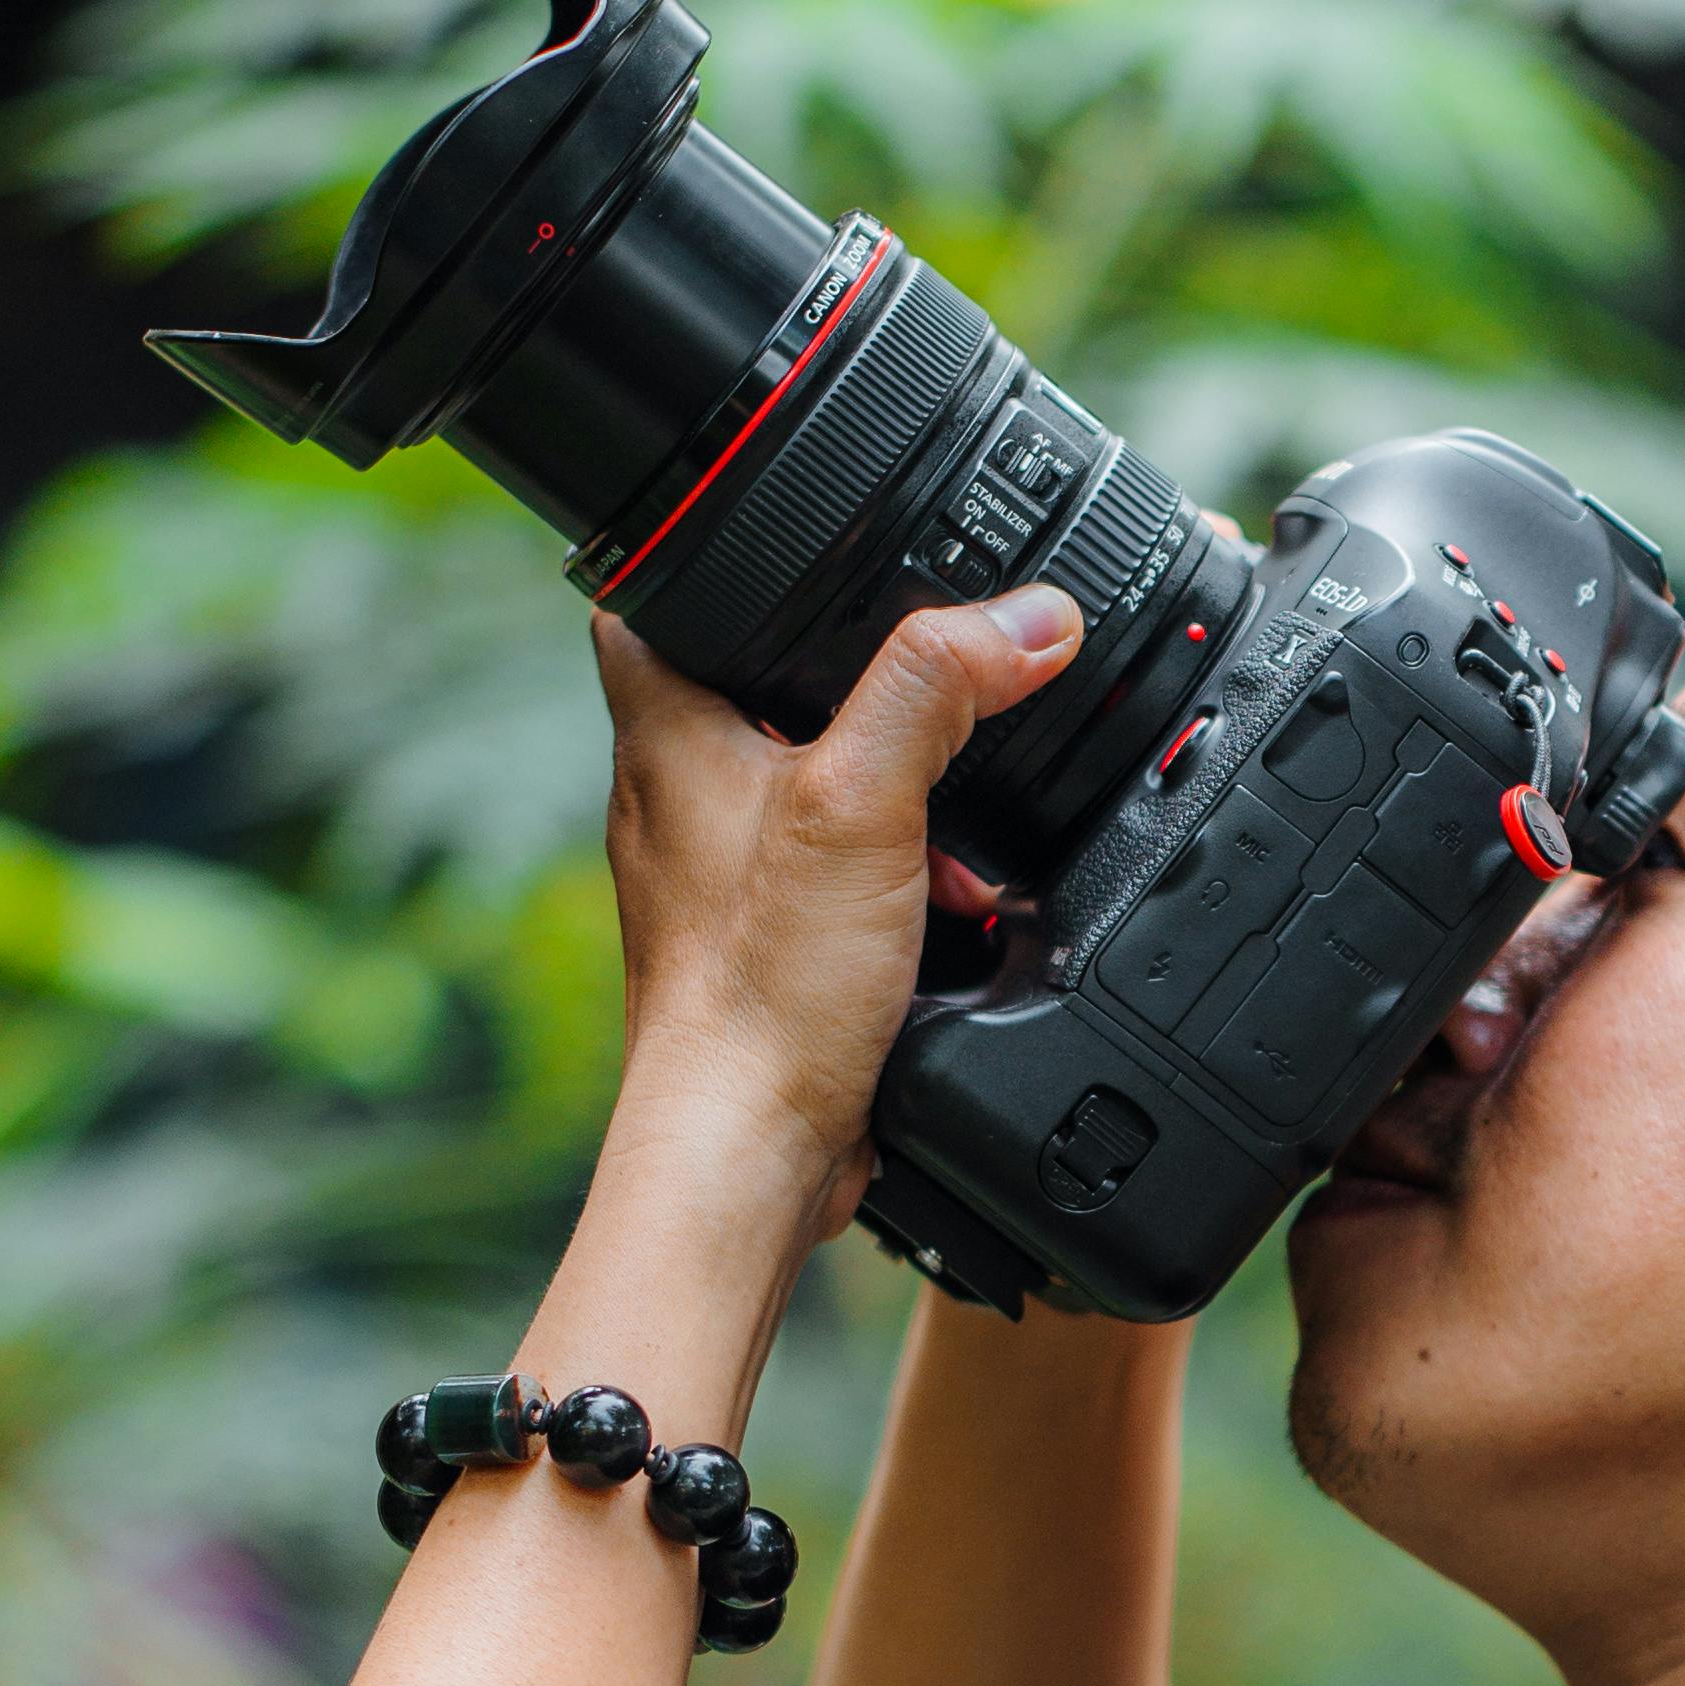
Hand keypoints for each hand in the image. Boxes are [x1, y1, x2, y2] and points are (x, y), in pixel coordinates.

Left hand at [590, 583, 1081, 1222]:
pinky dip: (896, 868)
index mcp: (665, 730)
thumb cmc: (760, 989)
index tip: (806, 538)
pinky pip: (832, 871)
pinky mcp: (760, 942)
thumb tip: (1028, 617)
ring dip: (890, 786)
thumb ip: (940, 689)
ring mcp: (715, 873)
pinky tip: (950, 898)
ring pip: (807, 782)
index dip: (723, 552)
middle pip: (756, 683)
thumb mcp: (862, 800)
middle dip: (854, 680)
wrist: (751, 1148)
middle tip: (933, 674)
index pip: (656, 591)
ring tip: (956, 803)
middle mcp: (676, 794)